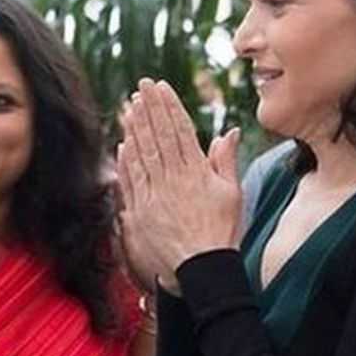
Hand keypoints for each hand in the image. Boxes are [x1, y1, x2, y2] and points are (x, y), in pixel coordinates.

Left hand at [116, 79, 241, 290]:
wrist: (203, 269)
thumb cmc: (222, 233)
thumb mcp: (232, 194)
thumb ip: (226, 161)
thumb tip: (228, 131)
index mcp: (197, 172)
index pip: (180, 130)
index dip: (169, 106)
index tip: (160, 87)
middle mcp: (174, 179)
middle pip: (159, 136)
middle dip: (149, 107)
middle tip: (140, 85)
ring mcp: (155, 194)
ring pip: (143, 153)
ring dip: (135, 128)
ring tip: (129, 106)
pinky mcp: (141, 210)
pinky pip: (132, 179)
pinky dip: (126, 159)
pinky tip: (123, 143)